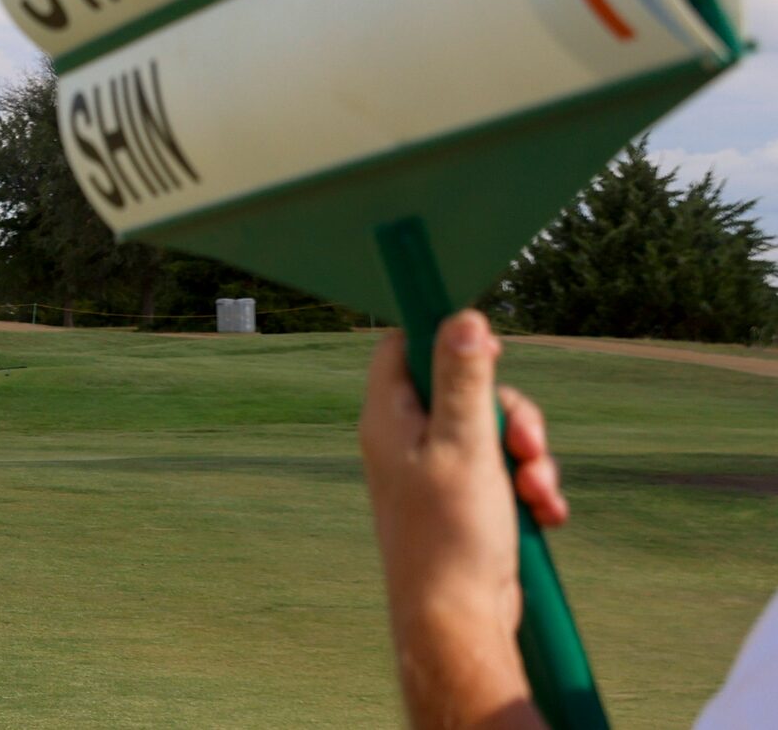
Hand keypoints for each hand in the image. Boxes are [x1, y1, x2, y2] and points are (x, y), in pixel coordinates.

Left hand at [358, 312, 552, 728]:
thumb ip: (463, 380)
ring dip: (530, 456)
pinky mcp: (467, 501)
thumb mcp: (465, 444)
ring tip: (539, 491)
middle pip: (464, 388)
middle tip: (526, 444)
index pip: (402, 347)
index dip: (445, 338)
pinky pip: (507, 474)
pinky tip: (548, 514)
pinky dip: (532, 488)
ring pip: (494, 433)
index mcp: (388, 417)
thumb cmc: (450, 534)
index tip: (490, 349)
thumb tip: (461, 317)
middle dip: (511, 413)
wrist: (459, 618)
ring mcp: (437, 471)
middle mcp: (406, 439)